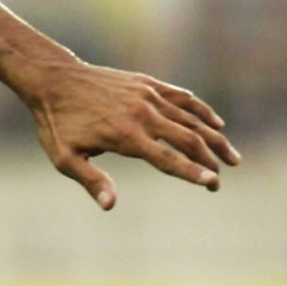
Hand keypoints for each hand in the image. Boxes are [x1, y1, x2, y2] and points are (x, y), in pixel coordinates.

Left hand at [24, 60, 240, 209]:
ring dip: (214, 139)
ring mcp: (148, 96)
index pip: (167, 159)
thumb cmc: (57, 123)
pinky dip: (202, 110)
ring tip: (232, 158)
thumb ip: (91, 180)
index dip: (192, 172)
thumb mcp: (65, 157)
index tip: (212, 183)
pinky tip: (216, 123)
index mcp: (125, 136)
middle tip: (219, 182)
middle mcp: (143, 114)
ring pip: (191, 119)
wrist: (54, 80)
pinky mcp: (148, 84)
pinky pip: (182, 97)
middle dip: (209, 162)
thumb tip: (110, 205)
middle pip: (188, 140)